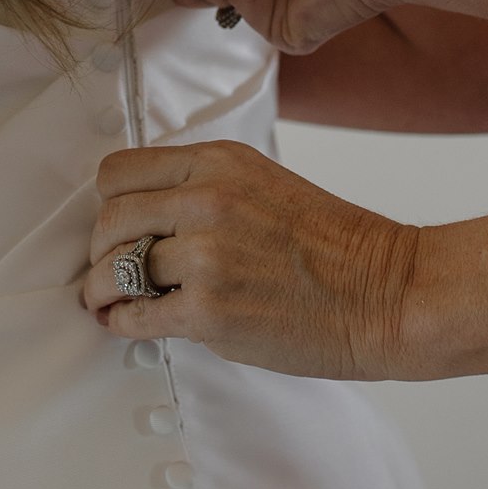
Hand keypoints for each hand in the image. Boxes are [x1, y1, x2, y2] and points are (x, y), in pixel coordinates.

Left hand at [79, 140, 419, 380]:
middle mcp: (205, 200)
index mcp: (217, 163)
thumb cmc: (335, 245)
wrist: (387, 292)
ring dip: (102, 291)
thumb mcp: (263, 183)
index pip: (119, 172)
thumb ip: (205, 188)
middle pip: (109, 221)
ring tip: (106, 302)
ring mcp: (205, 257)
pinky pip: (136, 316)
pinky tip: (125, 324)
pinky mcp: (208, 311)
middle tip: (105, 269)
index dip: (108, 204)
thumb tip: (147, 214)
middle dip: (100, 250)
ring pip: (116, 270)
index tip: (113, 225)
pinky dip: (122, 323)